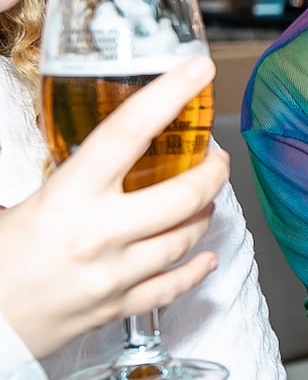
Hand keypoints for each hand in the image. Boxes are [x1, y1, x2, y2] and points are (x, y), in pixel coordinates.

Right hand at [0, 57, 226, 358]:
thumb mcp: (21, 203)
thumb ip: (67, 178)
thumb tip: (104, 149)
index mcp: (67, 197)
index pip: (127, 133)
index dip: (167, 96)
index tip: (198, 71)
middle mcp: (99, 234)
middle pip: (184, 193)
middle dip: (212, 170)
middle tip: (214, 157)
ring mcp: (114, 274)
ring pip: (186, 237)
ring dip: (203, 213)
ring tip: (202, 200)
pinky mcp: (119, 308)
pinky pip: (175, 285)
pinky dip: (196, 268)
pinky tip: (205, 256)